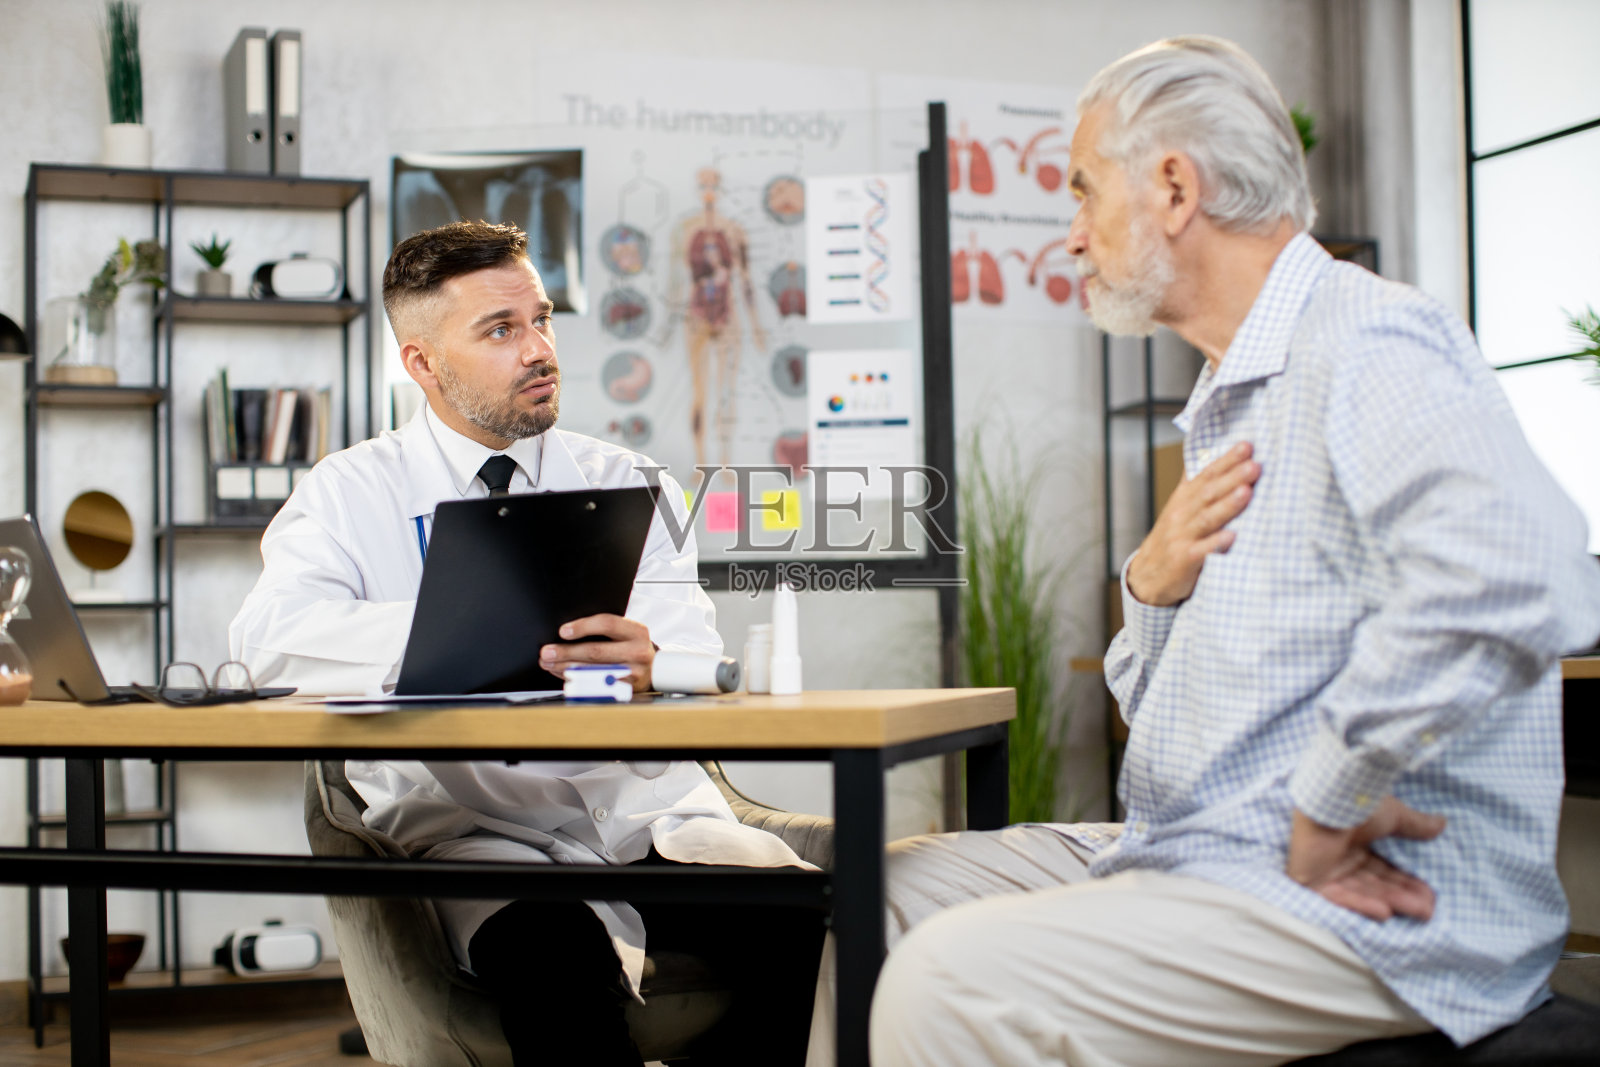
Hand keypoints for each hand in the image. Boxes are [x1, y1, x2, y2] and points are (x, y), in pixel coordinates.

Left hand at [541, 614, 655, 691]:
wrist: (654, 671)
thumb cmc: (632, 647)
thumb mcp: (626, 633)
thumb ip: (605, 630)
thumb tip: (567, 632)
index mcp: (637, 631)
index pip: (607, 624)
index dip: (583, 627)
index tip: (562, 631)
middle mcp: (638, 651)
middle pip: (596, 651)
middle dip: (566, 651)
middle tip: (546, 652)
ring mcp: (633, 673)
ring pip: (593, 671)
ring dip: (566, 667)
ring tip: (549, 663)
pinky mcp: (626, 690)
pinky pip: (596, 685)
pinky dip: (576, 680)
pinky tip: (563, 674)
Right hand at [1127, 441, 1259, 605]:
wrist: (1147, 576)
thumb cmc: (1173, 538)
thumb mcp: (1180, 508)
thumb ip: (1195, 485)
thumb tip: (1209, 454)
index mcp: (1184, 499)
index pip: (1206, 474)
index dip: (1226, 460)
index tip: (1247, 446)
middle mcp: (1181, 514)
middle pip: (1209, 492)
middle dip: (1232, 477)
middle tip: (1255, 465)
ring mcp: (1181, 537)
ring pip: (1206, 518)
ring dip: (1227, 505)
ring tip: (1247, 492)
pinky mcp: (1183, 560)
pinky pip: (1201, 551)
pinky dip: (1215, 543)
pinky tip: (1232, 537)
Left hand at [1286, 798, 1445, 921]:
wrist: (1328, 802)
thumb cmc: (1358, 805)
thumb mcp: (1393, 815)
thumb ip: (1415, 824)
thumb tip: (1442, 823)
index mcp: (1355, 845)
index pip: (1384, 872)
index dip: (1407, 884)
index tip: (1430, 895)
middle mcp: (1341, 860)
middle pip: (1376, 885)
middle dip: (1404, 897)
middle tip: (1428, 910)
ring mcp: (1326, 870)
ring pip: (1363, 893)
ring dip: (1391, 902)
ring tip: (1420, 911)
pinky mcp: (1311, 879)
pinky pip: (1338, 897)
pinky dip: (1361, 904)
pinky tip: (1385, 913)